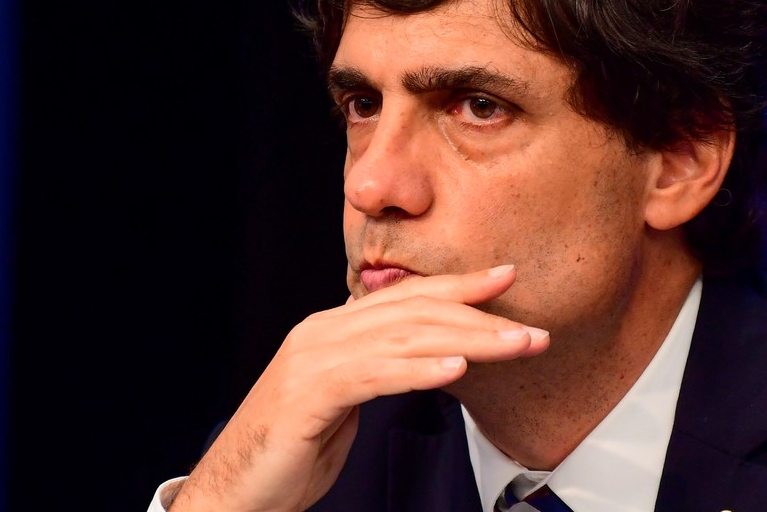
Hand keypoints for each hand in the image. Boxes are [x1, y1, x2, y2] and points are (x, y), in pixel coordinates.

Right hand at [168, 264, 548, 511]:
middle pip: (414, 313)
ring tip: (514, 346)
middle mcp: (321, 333)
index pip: (407, 298)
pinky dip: (419, 370)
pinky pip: (373, 374)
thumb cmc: (288, 453)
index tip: (507, 277)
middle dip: (480, 317)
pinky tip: (456, 370)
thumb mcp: (343, 402)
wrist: (233, 493)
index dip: (459, 284)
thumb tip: (424, 359)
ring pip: (403, 338)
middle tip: (533, 330)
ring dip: (468, 341)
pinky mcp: (307, 395)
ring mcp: (312, 360)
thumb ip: (376, 372)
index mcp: (332, 330)